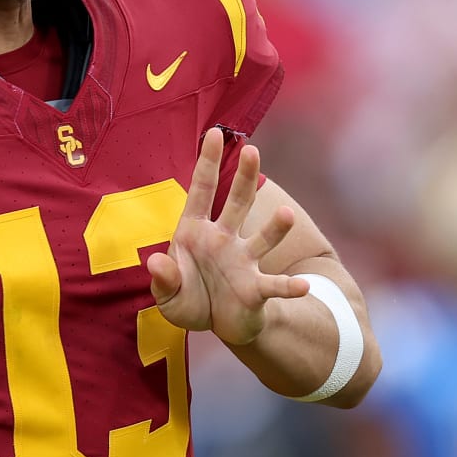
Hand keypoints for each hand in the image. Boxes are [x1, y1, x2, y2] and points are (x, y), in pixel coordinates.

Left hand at [147, 130, 309, 340]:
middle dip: (244, 178)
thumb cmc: (190, 299)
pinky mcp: (256, 288)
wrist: (217, 323)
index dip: (207, 162)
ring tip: (287, 215)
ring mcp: (243, 261)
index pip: (202, 190)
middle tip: (252, 150)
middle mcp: (223, 239)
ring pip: (262, 238)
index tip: (214, 133)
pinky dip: (288, 287)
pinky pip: (274, 285)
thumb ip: (162, 277)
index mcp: (196, 231)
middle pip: (237, 203)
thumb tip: (155, 261)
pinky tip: (302, 287)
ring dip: (275, 228)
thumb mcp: (167, 293)